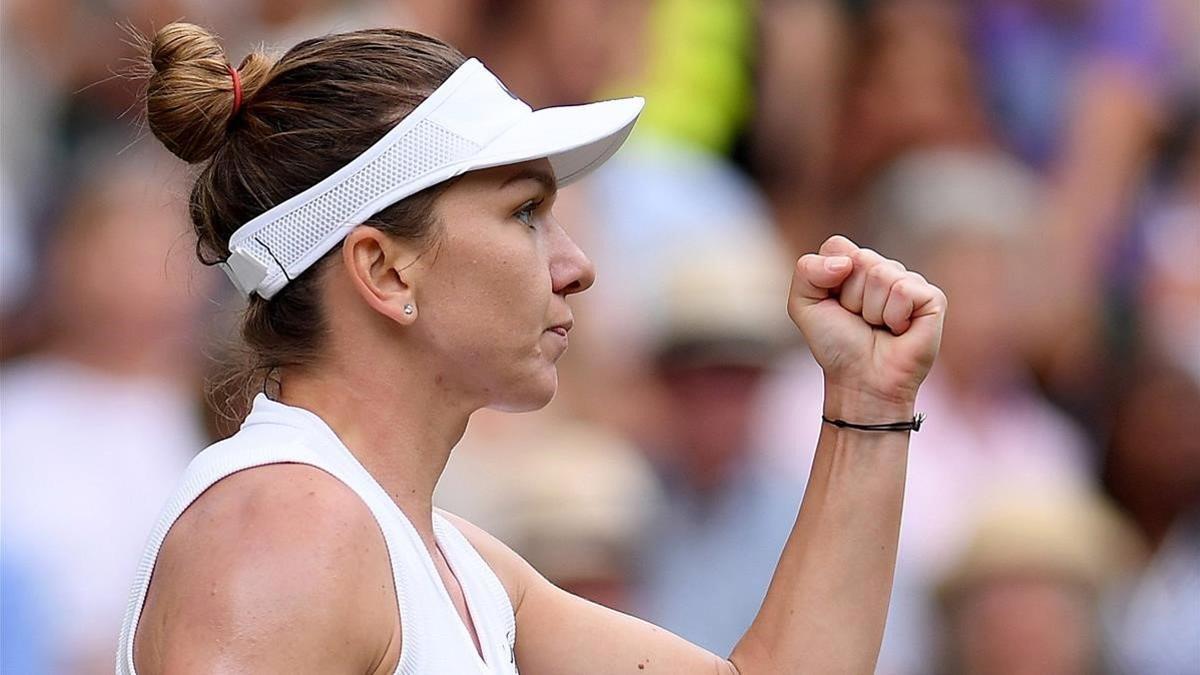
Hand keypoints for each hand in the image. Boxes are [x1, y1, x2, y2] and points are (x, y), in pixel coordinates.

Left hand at [787, 235, 946, 413]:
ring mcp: (909, 282)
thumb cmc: (836, 345)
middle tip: (858, 320)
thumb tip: (846, 262)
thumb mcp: (803, 305)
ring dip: (871, 310)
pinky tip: (898, 330)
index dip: (828, 279)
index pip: (837, 246)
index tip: (834, 305)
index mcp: (854, 265)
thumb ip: (807, 271)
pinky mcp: (932, 298)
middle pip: (860, 258)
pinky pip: (904, 291)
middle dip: (850, 296)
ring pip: (881, 274)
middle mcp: (883, 268)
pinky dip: (894, 316)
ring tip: (877, 326)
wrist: (861, 380)